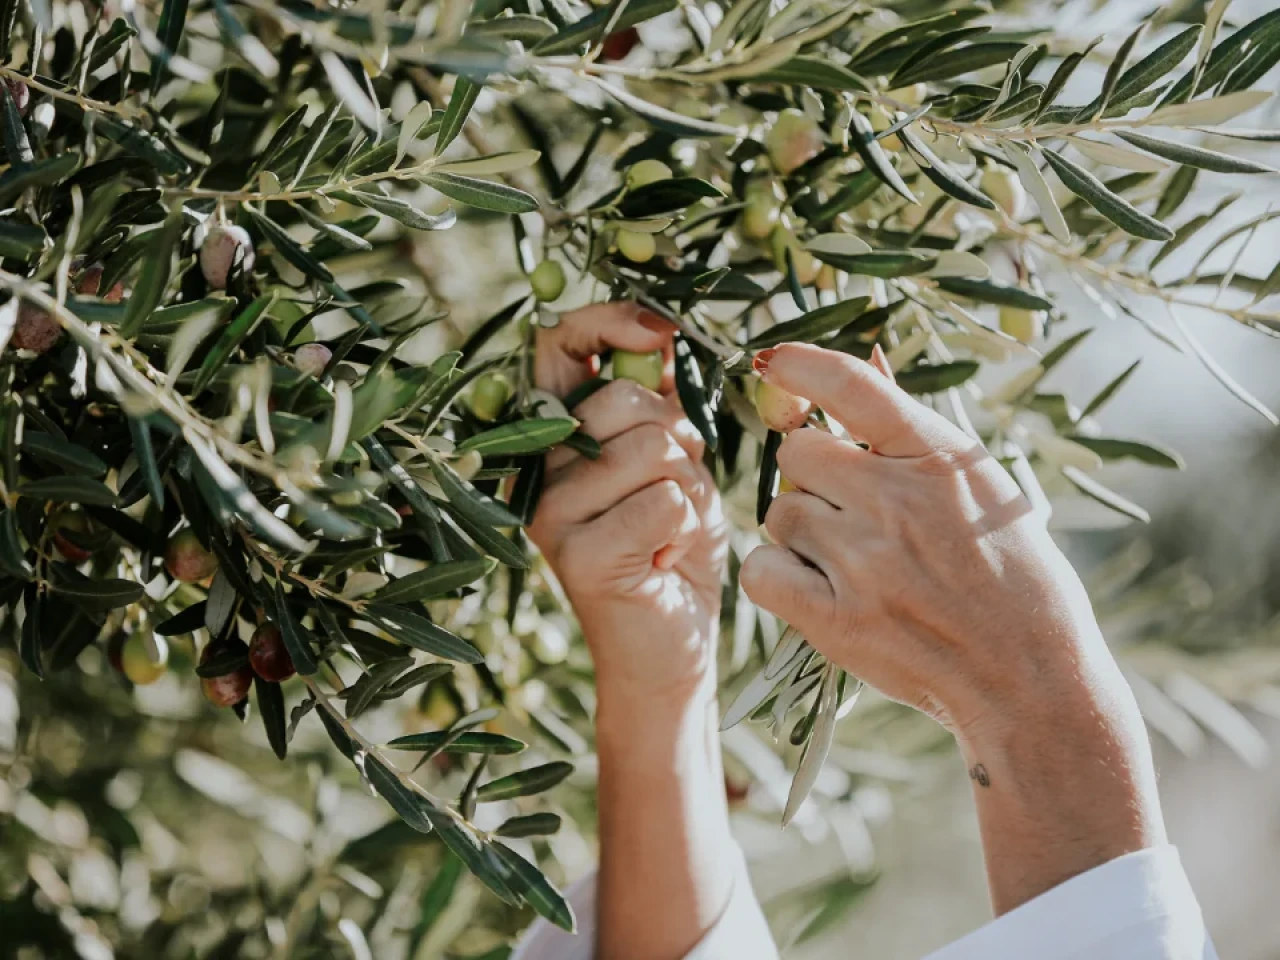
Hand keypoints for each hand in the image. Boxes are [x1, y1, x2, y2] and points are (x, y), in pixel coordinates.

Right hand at [529, 303, 727, 704]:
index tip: (665, 331)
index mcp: (551, 436)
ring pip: (653, 449)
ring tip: (667, 529)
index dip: (611, 323)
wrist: (670, 644)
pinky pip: (666, 502)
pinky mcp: (581, 558)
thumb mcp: (672, 459)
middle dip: (678, 436)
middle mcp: (535, 470)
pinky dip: (687, 528)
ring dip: (688, 488)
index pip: (560, 346)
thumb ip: (661, 401)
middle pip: (624, 400)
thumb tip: (666, 334)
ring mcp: (550, 514)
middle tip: (672, 488)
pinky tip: (666, 560)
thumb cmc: (671, 544)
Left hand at [740, 342, 1165, 912]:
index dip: (801, 365)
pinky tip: (817, 590)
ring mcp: (865, 561)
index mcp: (942, 458)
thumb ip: (915, 437)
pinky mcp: (837, 619)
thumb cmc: (1014, 579)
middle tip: (847, 510)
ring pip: (780, 512)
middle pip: (797, 453)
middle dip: (812, 476)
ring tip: (851, 562)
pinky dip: (778, 577)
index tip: (771, 363)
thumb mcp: (984, 489)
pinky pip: (762, 570)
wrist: (1031, 680)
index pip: (853, 386)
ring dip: (800, 531)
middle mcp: (899, 500)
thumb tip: (864, 366)